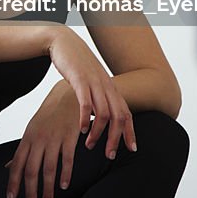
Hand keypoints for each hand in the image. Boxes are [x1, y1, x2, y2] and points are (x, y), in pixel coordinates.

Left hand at [4, 82, 81, 197]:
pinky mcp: (70, 137)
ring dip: (48, 188)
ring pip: (49, 168)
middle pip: (31, 170)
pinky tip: (64, 185)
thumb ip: (22, 151)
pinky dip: (65, 174)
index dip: (13, 182)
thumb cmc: (49, 115)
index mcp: (28, 138)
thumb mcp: (32, 130)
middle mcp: (39, 139)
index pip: (17, 164)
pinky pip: (67, 160)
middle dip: (30, 191)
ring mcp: (54, 138)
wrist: (68, 95)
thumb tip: (8, 167)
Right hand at [48, 26, 135, 154]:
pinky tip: (81, 130)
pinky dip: (86, 119)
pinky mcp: (79, 80)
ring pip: (104, 113)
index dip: (130, 132)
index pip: (127, 113)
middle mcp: (106, 86)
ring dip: (98, 133)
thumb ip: (99, 97)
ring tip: (90, 146)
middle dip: (116, 138)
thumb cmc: (78, 65)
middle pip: (119, 116)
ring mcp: (94, 83)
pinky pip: (86, 103)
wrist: (64, 42)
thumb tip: (103, 116)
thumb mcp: (92, 82)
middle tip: (109, 155)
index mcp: (111, 88)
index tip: (132, 149)